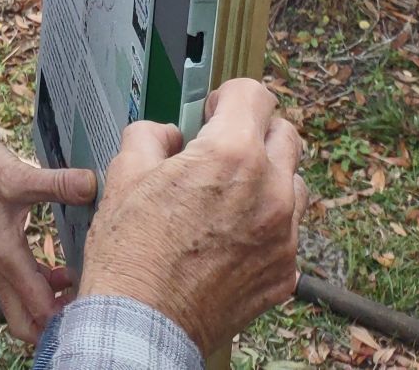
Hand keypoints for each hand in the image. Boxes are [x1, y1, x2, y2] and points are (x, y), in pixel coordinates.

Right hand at [0, 133, 94, 343]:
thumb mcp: (20, 175)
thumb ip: (57, 183)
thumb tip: (92, 184)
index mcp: (6, 257)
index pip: (40, 310)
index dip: (69, 316)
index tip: (97, 302)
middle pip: (26, 324)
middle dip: (56, 326)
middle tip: (88, 305)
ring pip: (23, 309)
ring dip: (50, 308)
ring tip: (81, 285)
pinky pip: (20, 290)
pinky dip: (42, 292)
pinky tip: (63, 272)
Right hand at [78, 78, 305, 356]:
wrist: (143, 322)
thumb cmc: (130, 251)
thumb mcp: (125, 172)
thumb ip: (152, 136)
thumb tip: (170, 136)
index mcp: (230, 156)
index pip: (255, 95)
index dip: (227, 96)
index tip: (212, 111)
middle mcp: (269, 191)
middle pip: (286, 134)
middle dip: (255, 131)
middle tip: (222, 147)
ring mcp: (284, 235)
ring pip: (294, 183)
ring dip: (267, 177)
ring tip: (228, 194)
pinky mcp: (286, 272)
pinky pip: (287, 232)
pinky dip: (265, 224)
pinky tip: (228, 237)